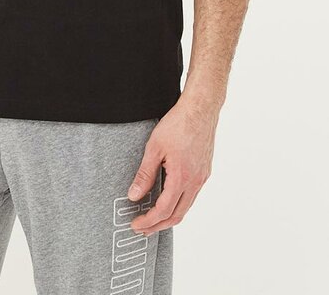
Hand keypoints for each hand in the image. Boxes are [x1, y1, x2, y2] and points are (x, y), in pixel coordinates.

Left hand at [127, 95, 218, 233]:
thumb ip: (145, 174)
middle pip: (177, 215)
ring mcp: (202, 177)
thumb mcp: (154, 147)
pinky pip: (192, 196)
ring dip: (169, 216)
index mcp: (182, 178)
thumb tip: (134, 195)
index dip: (149, 221)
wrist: (200, 109)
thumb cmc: (178, 124)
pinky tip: (168, 200)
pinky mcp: (204, 171)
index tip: (136, 224)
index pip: (164, 210)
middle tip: (142, 228)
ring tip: (153, 218)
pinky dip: (178, 204)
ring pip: (186, 207)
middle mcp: (195, 182)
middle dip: (158, 225)